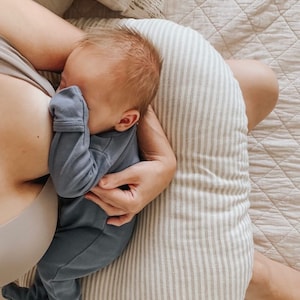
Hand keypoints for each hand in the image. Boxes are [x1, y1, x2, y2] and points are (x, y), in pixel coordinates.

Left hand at [86, 105, 175, 225]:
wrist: (165, 171)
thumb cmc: (151, 170)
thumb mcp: (133, 173)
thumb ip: (116, 179)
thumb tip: (99, 183)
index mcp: (132, 201)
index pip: (108, 195)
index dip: (96, 188)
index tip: (87, 181)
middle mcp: (132, 208)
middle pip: (108, 203)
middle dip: (96, 195)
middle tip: (85, 186)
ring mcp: (134, 209)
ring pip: (112, 210)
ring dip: (100, 203)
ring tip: (89, 195)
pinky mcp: (136, 206)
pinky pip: (125, 217)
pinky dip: (117, 220)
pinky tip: (109, 222)